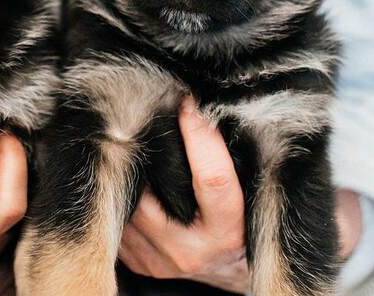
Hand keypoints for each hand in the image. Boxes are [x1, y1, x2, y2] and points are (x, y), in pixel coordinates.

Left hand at [117, 97, 363, 291]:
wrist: (232, 272)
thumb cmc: (249, 220)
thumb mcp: (253, 194)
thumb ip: (236, 159)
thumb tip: (216, 104)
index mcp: (228, 232)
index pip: (214, 179)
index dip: (201, 136)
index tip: (190, 102)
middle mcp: (190, 251)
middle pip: (154, 189)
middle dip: (151, 151)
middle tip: (144, 115)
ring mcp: (158, 260)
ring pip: (130, 203)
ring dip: (132, 172)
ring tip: (133, 141)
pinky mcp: (138, 263)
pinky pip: (121, 219)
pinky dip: (125, 193)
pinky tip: (132, 177)